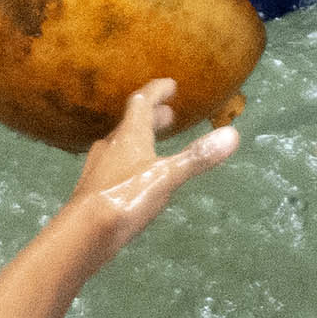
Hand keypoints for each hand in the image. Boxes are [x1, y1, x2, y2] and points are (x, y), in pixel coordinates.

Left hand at [74, 80, 235, 243]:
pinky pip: (114, 165)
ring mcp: (100, 168)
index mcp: (130, 137)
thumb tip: (232, 134)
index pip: (142, 103)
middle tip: (168, 114)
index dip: (156, 91)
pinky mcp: (95, 189)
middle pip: (132, 123)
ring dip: (139, 138)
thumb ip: (197, 157)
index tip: (170, 84)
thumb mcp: (167, 177)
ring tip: (153, 142)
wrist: (84, 233)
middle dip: (152, 117)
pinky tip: (133, 176)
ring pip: (121, 145)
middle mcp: (112, 146)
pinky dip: (129, 161)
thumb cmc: (126, 198)